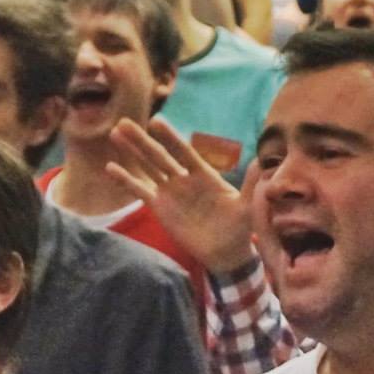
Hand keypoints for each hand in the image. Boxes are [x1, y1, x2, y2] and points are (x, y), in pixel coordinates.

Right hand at [106, 117, 256, 274]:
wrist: (226, 252)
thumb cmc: (239, 226)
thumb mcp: (248, 206)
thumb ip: (251, 184)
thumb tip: (262, 162)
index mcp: (204, 174)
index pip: (184, 152)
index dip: (170, 138)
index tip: (157, 122)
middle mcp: (183, 178)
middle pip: (159, 155)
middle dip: (142, 140)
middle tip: (124, 123)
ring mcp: (170, 192)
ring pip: (147, 168)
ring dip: (131, 152)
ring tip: (115, 134)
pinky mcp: (160, 208)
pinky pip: (141, 191)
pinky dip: (126, 181)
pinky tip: (110, 169)